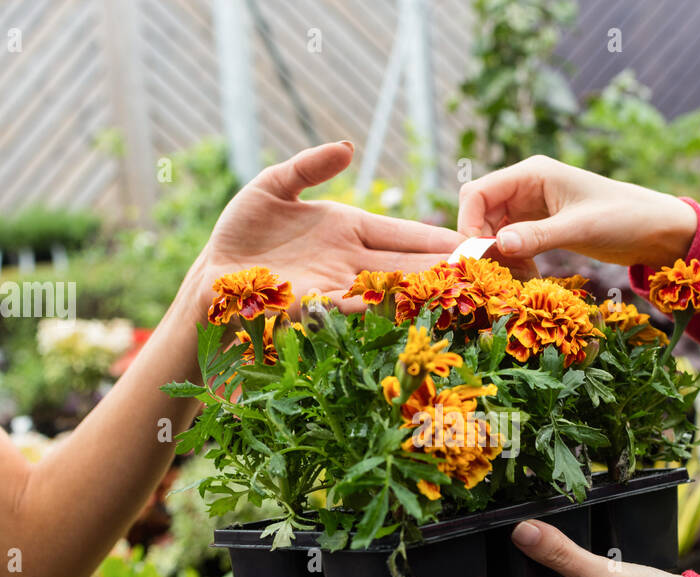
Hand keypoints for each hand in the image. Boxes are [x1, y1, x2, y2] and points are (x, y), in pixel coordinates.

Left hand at [200, 142, 462, 311]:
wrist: (215, 276)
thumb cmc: (243, 232)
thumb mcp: (274, 185)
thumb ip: (310, 166)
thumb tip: (348, 148)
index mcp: (350, 228)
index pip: (405, 234)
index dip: (438, 239)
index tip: (472, 243)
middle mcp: (350, 259)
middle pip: (408, 264)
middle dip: (445, 269)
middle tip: (484, 273)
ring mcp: (336, 284)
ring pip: (390, 288)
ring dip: (422, 291)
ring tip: (458, 292)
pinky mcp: (316, 305)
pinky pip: (355, 305)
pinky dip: (381, 305)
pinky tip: (407, 304)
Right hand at [456, 155, 696, 269]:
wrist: (656, 229)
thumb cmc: (625, 217)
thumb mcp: (581, 228)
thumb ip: (538, 235)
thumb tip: (498, 244)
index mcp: (532, 173)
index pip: (478, 192)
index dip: (468, 222)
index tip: (476, 255)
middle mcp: (526, 187)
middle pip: (479, 211)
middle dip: (478, 240)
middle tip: (490, 271)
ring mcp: (531, 207)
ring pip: (491, 229)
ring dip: (494, 252)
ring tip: (510, 275)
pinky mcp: (540, 226)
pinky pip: (510, 241)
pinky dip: (509, 258)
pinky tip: (523, 274)